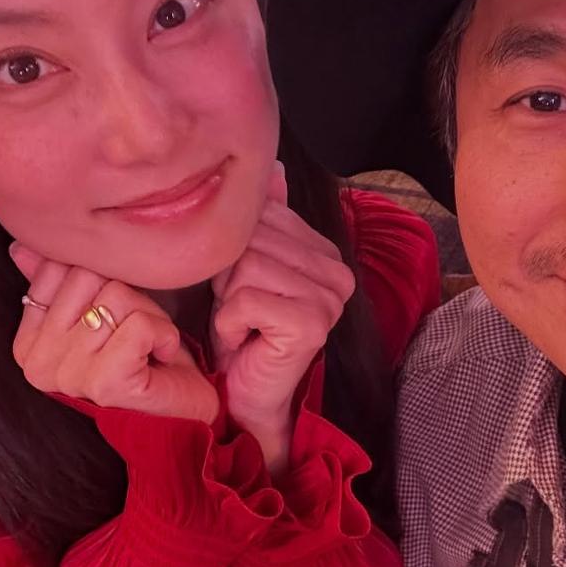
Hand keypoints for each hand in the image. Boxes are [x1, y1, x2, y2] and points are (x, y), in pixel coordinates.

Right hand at [10, 245, 217, 422]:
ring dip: (150, 317)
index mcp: (27, 345)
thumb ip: (59, 284)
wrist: (181, 414)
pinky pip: (140, 324)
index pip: (58, 269)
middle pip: (88, 277)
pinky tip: (162, 358)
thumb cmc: (143, 363)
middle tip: (137, 336)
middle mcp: (38, 364)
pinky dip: (165, 334)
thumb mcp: (100, 314)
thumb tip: (20, 247)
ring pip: (118, 296)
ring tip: (148, 349)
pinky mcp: (106, 382)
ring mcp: (69, 376)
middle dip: (128, 297)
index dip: (102, 281)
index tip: (114, 320)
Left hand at [211, 162, 354, 471]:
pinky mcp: (310, 323)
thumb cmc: (245, 335)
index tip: (248, 292)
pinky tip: (243, 343)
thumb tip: (275, 168)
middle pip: (251, 240)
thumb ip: (266, 221)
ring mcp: (329, 299)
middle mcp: (338, 273)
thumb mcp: (247, 269)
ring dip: (227, 303)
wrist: (250, 398)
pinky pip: (243, 300)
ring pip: (244, 268)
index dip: (236, 254)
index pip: (263, 217)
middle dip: (229, 279)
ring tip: (243, 328)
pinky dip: (228, 325)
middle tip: (243, 315)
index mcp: (328, 253)